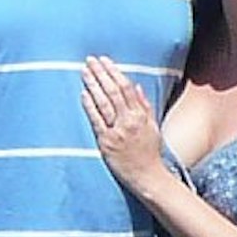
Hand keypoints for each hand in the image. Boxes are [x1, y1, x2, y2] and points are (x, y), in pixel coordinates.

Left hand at [79, 56, 172, 198]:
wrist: (147, 176)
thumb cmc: (150, 153)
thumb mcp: (153, 127)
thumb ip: (144, 106)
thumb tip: (137, 86)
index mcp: (140, 116)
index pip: (126, 87)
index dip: (114, 71)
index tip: (104, 60)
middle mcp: (129, 121)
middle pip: (113, 91)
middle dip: (101, 73)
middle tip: (90, 60)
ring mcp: (117, 131)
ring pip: (104, 103)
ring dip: (93, 85)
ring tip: (84, 71)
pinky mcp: (106, 143)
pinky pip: (97, 121)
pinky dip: (90, 106)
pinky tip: (83, 94)